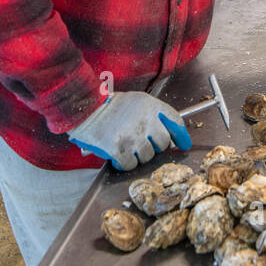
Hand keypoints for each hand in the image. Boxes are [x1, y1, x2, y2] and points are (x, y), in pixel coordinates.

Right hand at [66, 91, 191, 170]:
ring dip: (138, 156)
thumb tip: (166, 135)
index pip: (175, 121)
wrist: (82, 108)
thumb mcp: (134, 101)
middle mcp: (145, 120)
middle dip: (155, 147)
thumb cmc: (106, 105)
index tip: (183, 144)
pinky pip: (130, 165)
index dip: (181, 135)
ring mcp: (133, 136)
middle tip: (142, 146)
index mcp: (150, 105)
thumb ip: (150, 115)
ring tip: (125, 148)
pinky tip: (117, 157)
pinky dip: (124, 164)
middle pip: (163, 143)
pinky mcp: (119, 150)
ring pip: (147, 156)